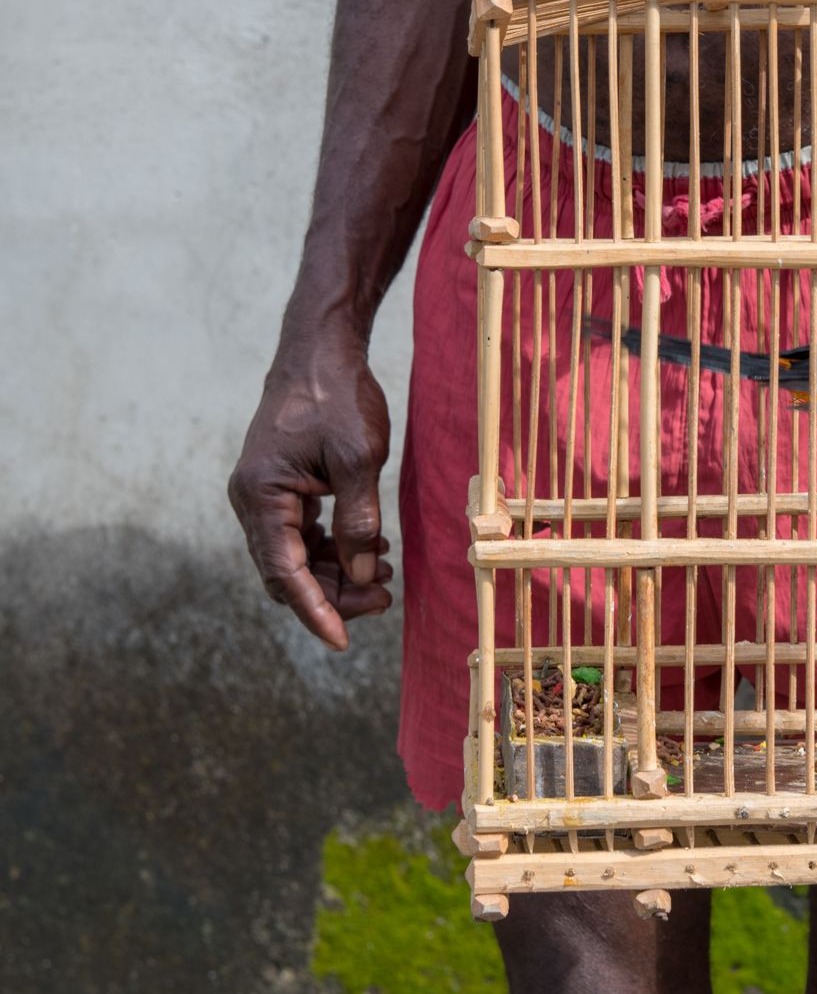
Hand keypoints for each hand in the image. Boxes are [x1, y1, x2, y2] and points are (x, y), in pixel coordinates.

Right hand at [229, 330, 393, 650]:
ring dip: (340, 572)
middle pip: (289, 572)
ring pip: (299, 557)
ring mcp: (266, 496)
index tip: (342, 642)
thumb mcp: (359, 458)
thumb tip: (364, 573)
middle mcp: (253, 501)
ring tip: (387, 572)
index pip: (285, 573)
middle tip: (386, 598)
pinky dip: (337, 547)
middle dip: (335, 593)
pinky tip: (374, 545)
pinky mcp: (283, 490)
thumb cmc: (337, 397)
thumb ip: (359, 519)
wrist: (320, 351)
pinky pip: (305, 535)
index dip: (315, 611)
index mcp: (261, 496)